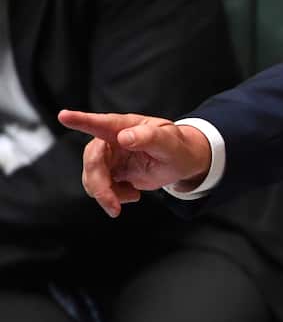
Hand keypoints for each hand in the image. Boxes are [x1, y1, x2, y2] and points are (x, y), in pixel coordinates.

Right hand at [58, 110, 211, 217]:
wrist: (180, 163)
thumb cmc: (177, 147)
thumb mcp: (170, 142)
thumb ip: (150, 137)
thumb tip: (124, 137)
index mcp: (126, 126)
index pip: (101, 123)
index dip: (81, 120)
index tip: (63, 115)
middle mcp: (112, 140)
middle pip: (92, 162)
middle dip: (99, 185)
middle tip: (114, 206)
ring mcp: (109, 156)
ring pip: (91, 178)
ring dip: (107, 195)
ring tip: (133, 196)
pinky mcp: (109, 171)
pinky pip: (99, 187)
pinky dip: (112, 197)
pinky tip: (132, 194)